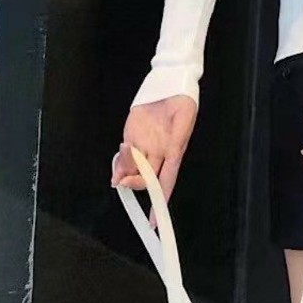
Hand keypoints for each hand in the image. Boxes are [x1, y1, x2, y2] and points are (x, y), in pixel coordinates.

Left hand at [110, 95, 197, 226]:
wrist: (169, 81)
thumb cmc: (183, 99)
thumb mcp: (185, 119)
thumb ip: (176, 140)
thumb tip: (170, 158)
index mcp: (173, 151)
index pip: (166, 182)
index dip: (160, 202)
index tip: (154, 221)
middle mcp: (158, 152)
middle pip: (146, 179)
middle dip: (135, 183)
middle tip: (125, 181)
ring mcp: (144, 145)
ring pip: (133, 169)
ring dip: (125, 170)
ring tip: (125, 153)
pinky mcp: (132, 135)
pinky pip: (124, 156)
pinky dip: (119, 164)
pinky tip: (116, 166)